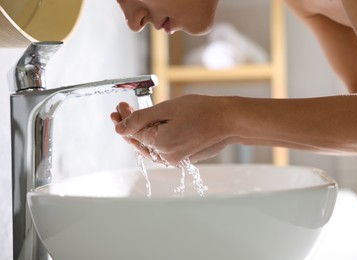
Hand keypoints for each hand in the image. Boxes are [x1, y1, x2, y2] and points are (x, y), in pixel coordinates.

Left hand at [113, 95, 235, 163]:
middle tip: (122, 110)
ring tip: (133, 115)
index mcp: (161, 145)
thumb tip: (119, 128)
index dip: (123, 119)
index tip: (119, 107)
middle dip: (129, 125)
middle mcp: (167, 157)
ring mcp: (176, 160)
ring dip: (140, 131)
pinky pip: (162, 148)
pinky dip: (154, 137)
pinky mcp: (183, 158)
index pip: (133, 133)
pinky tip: (151, 125)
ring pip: (149, 146)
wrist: (228, 120)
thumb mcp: (167, 108)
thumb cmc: (202, 111)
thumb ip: (140, 119)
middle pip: (139, 142)